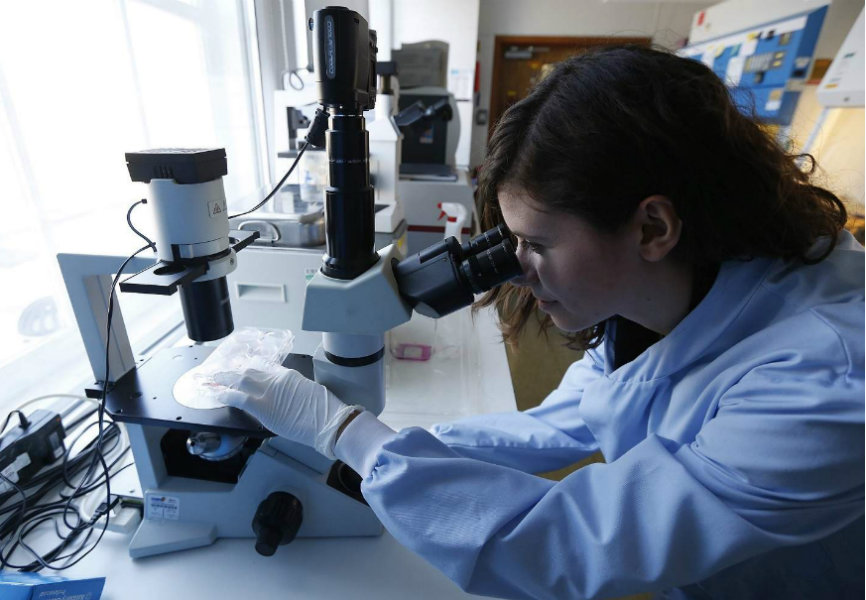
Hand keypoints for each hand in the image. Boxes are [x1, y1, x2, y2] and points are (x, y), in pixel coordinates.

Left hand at [213, 367, 361, 458]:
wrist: (328, 422)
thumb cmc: (325, 411)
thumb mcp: (310, 392)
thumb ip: (294, 390)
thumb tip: (286, 395)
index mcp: (289, 375)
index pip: (266, 368)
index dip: (253, 369)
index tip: (246, 370)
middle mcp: (276, 379)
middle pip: (251, 371)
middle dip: (236, 372)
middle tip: (226, 373)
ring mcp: (268, 392)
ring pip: (241, 380)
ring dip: (226, 379)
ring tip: (216, 379)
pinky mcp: (262, 407)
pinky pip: (238, 398)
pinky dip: (226, 396)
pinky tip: (218, 396)